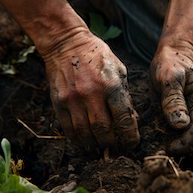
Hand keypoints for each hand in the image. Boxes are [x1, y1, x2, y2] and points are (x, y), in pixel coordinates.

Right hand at [43, 30, 139, 150]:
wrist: (66, 43)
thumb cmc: (96, 56)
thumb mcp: (118, 70)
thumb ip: (124, 95)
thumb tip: (131, 120)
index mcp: (111, 85)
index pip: (123, 119)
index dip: (130, 136)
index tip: (132, 143)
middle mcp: (91, 94)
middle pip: (104, 131)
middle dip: (112, 143)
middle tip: (116, 147)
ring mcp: (73, 99)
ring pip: (85, 133)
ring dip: (94, 145)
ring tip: (99, 148)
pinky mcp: (59, 102)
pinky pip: (68, 128)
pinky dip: (77, 139)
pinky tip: (83, 141)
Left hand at [150, 44, 192, 153]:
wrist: (171, 53)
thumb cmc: (171, 61)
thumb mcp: (170, 78)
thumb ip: (174, 100)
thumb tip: (180, 125)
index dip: (185, 141)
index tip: (169, 149)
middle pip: (192, 134)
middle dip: (177, 145)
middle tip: (157, 152)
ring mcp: (190, 110)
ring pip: (182, 133)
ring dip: (169, 141)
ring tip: (152, 148)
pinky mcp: (179, 112)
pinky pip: (172, 127)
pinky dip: (163, 133)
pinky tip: (150, 138)